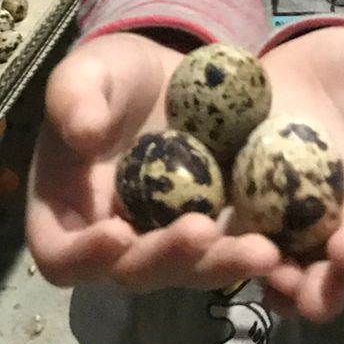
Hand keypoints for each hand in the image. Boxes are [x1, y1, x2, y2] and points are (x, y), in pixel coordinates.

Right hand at [25, 32, 282, 293]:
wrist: (171, 76)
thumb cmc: (113, 75)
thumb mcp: (87, 71)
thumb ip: (73, 96)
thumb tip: (81, 132)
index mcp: (66, 212)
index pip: (60, 254)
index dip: (84, 255)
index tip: (117, 233)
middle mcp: (114, 241)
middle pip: (133, 273)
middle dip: (168, 259)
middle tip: (202, 231)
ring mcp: (167, 242)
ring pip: (190, 272)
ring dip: (222, 265)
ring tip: (262, 250)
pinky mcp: (214, 233)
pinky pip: (231, 252)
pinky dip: (253, 252)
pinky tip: (283, 242)